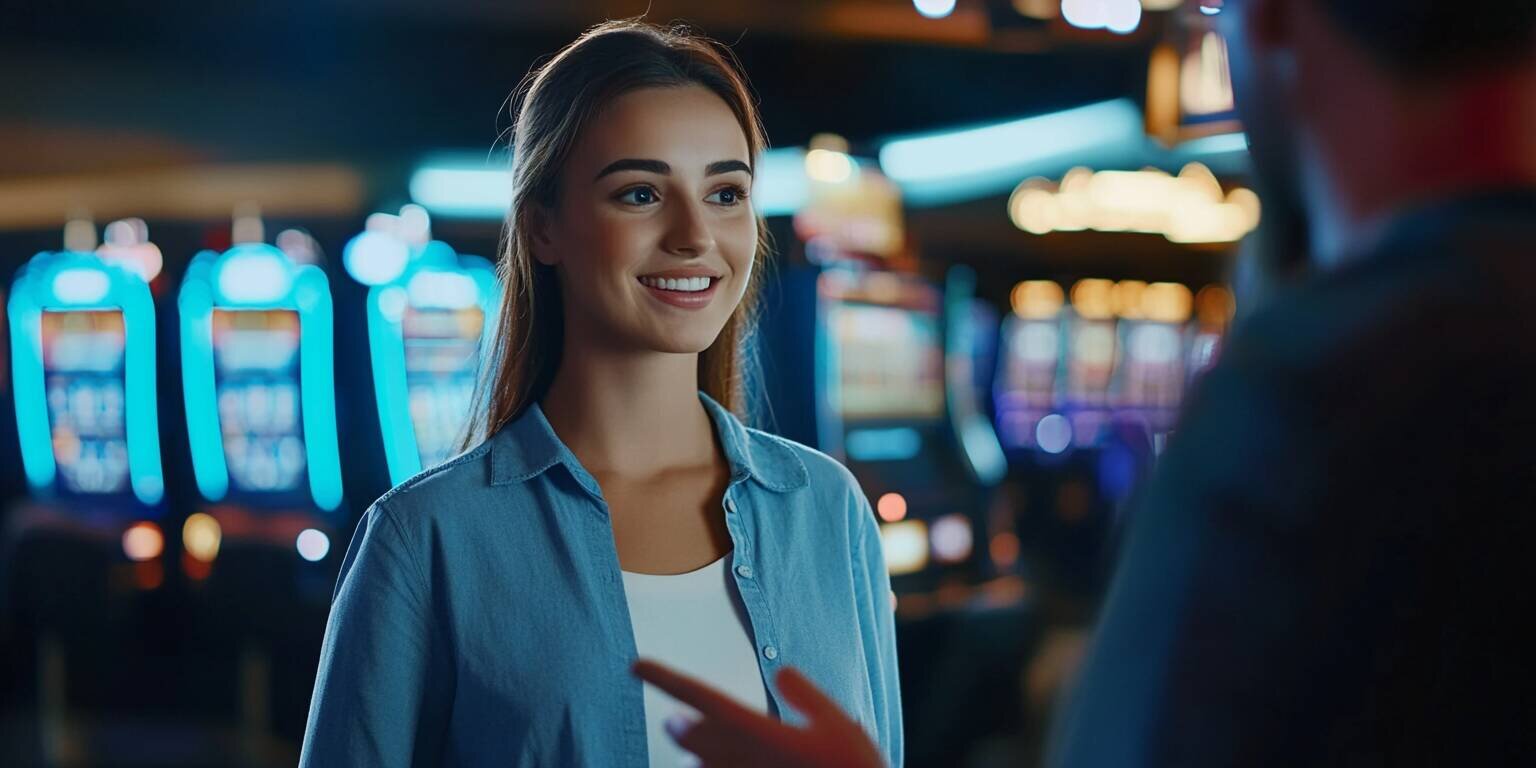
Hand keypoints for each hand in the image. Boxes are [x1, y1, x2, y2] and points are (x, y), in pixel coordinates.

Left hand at [632, 660, 885, 767]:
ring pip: (698, 766)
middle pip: (688, 736)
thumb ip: (806, 695)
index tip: (636, 665)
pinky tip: (719, 765)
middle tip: (677, 718)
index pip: (700, 696)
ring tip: (703, 748)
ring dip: (699, 757)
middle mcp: (740, 762)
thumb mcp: (838, 723)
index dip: (665, 678)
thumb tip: (781, 671)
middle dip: (682, 726)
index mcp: (760, 733)